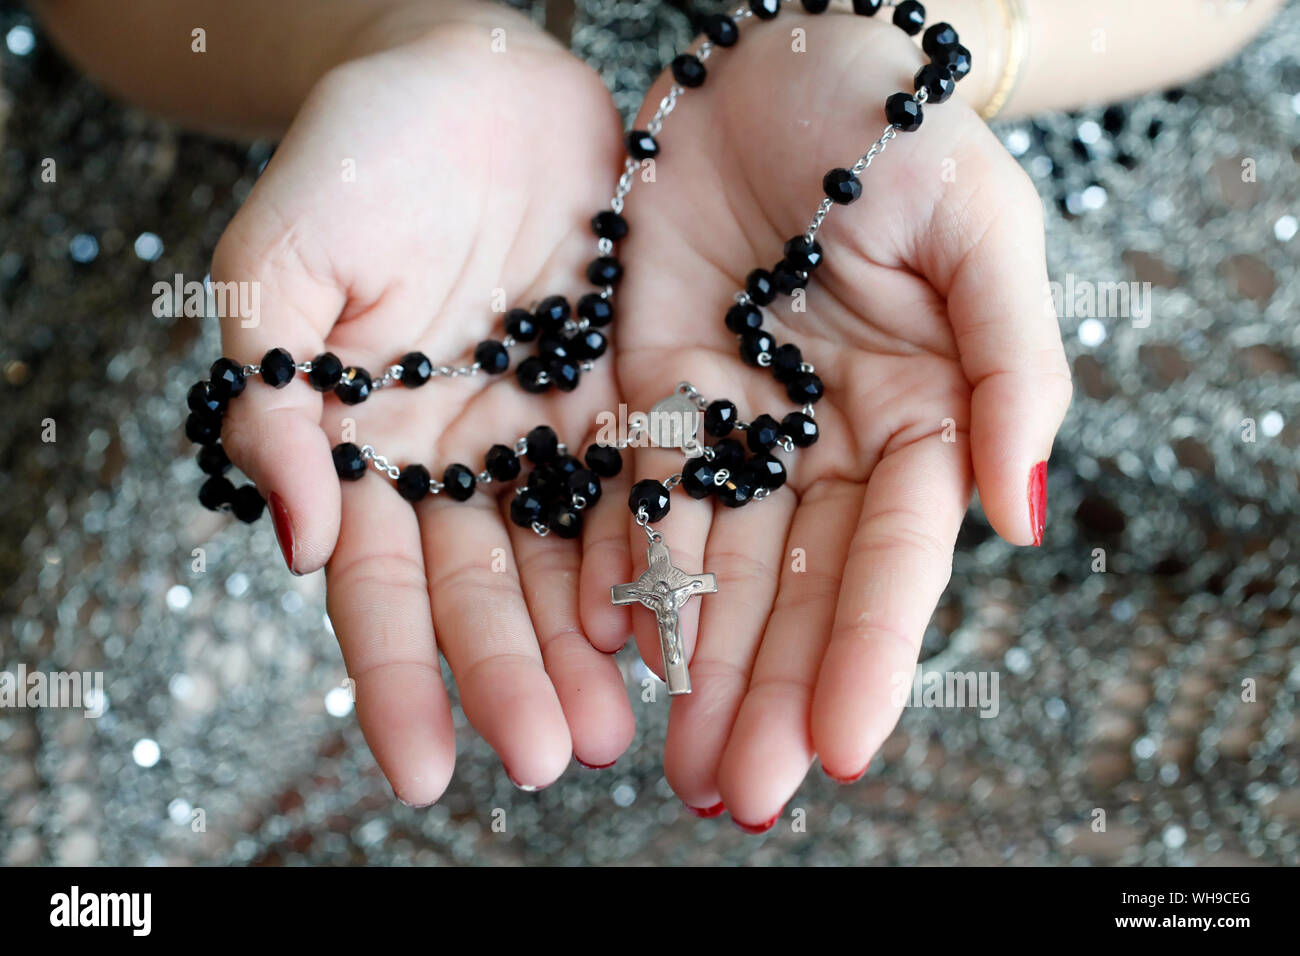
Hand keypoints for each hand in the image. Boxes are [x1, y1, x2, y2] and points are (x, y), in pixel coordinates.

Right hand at [212, 15, 634, 803]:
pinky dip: (652, 551)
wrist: (471, 71)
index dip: (396, 679)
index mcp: (363, 442)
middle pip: (482, 589)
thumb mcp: (285, 257)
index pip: (377, 585)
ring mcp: (540, 428)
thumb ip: (275, 392)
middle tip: (556, 756)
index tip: (421, 771)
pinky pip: (640, 481)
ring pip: (566, 557)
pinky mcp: (617, 387)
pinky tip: (680, 618)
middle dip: (512, 675)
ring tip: (624, 725)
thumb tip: (300, 540)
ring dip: (590, 644)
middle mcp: (456, 456)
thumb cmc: (359, 153)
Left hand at [601, 14, 1070, 823]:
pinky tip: (607, 649)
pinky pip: (638, 496)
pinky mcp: (659, 392)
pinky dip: (626, 573)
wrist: (774, 53)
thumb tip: (1022, 517)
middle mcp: (831, 440)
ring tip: (673, 765)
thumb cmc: (892, 127)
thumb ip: (1012, 369)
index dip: (866, 653)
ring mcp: (742, 423)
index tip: (838, 747)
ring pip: (719, 566)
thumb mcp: (977, 227)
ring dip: (697, 664)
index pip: (894, 558)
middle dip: (769, 691)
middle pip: (799, 587)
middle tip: (736, 793)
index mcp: (923, 414)